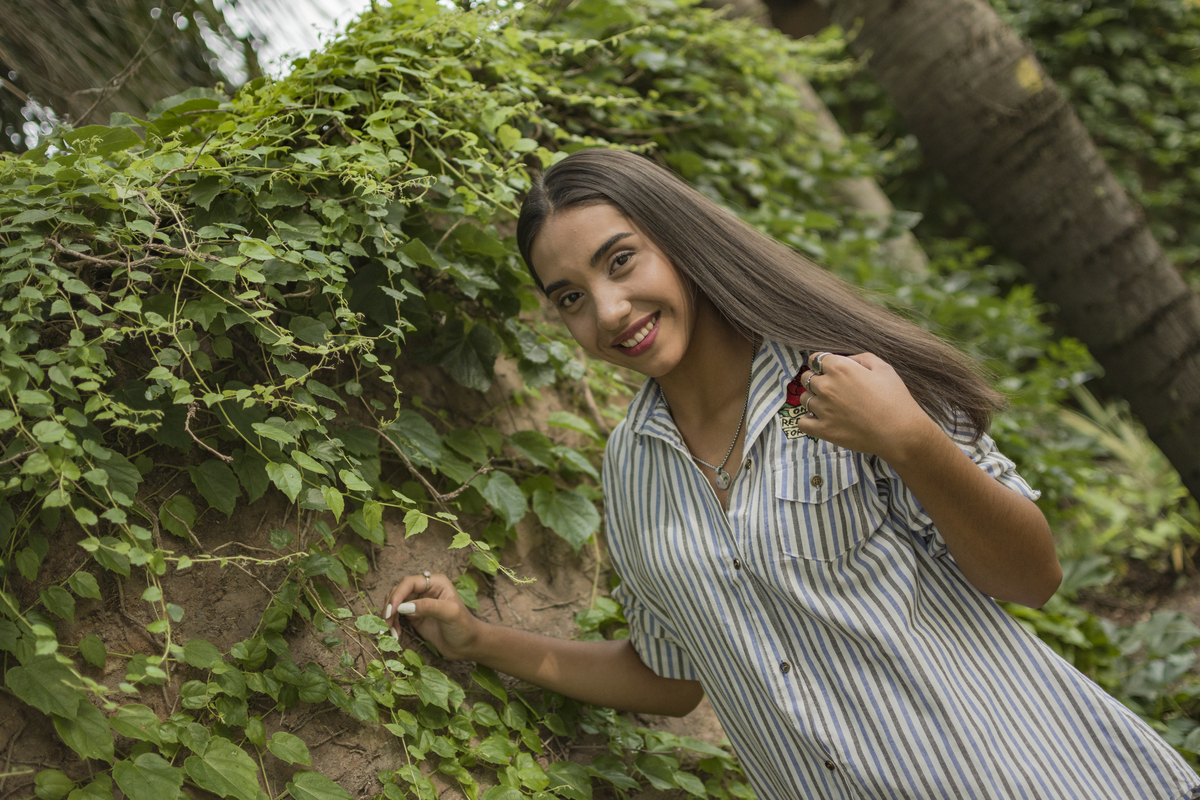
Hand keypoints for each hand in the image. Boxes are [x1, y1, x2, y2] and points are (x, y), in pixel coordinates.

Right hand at [383, 572, 482, 659]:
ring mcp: (419, 602)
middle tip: (386, 622)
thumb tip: (403, 607)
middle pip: (399, 591)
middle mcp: (425, 589)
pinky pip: (397, 615)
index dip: (397, 595)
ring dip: (389, 615)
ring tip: (389, 630)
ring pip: (395, 603)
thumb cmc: (464, 627)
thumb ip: (429, 607)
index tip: (391, 611)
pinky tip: (395, 634)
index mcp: (436, 582)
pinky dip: (393, 623)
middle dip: (390, 606)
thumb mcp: (450, 614)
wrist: (467, 645)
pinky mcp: (414, 616)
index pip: (409, 582)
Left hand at [796, 352, 940, 461]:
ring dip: (813, 399)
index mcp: (840, 368)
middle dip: (816, 380)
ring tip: (829, 406)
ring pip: (804, 399)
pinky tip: (819, 420)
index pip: (815, 359)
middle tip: (832, 389)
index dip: (823, 364)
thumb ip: (860, 358)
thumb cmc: (895, 399)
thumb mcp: (883, 368)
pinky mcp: (823, 429)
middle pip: (807, 378)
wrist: (900, 432)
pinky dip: (808, 421)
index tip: (829, 371)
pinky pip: (802, 422)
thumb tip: (846, 360)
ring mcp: (822, 409)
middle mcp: (826, 386)